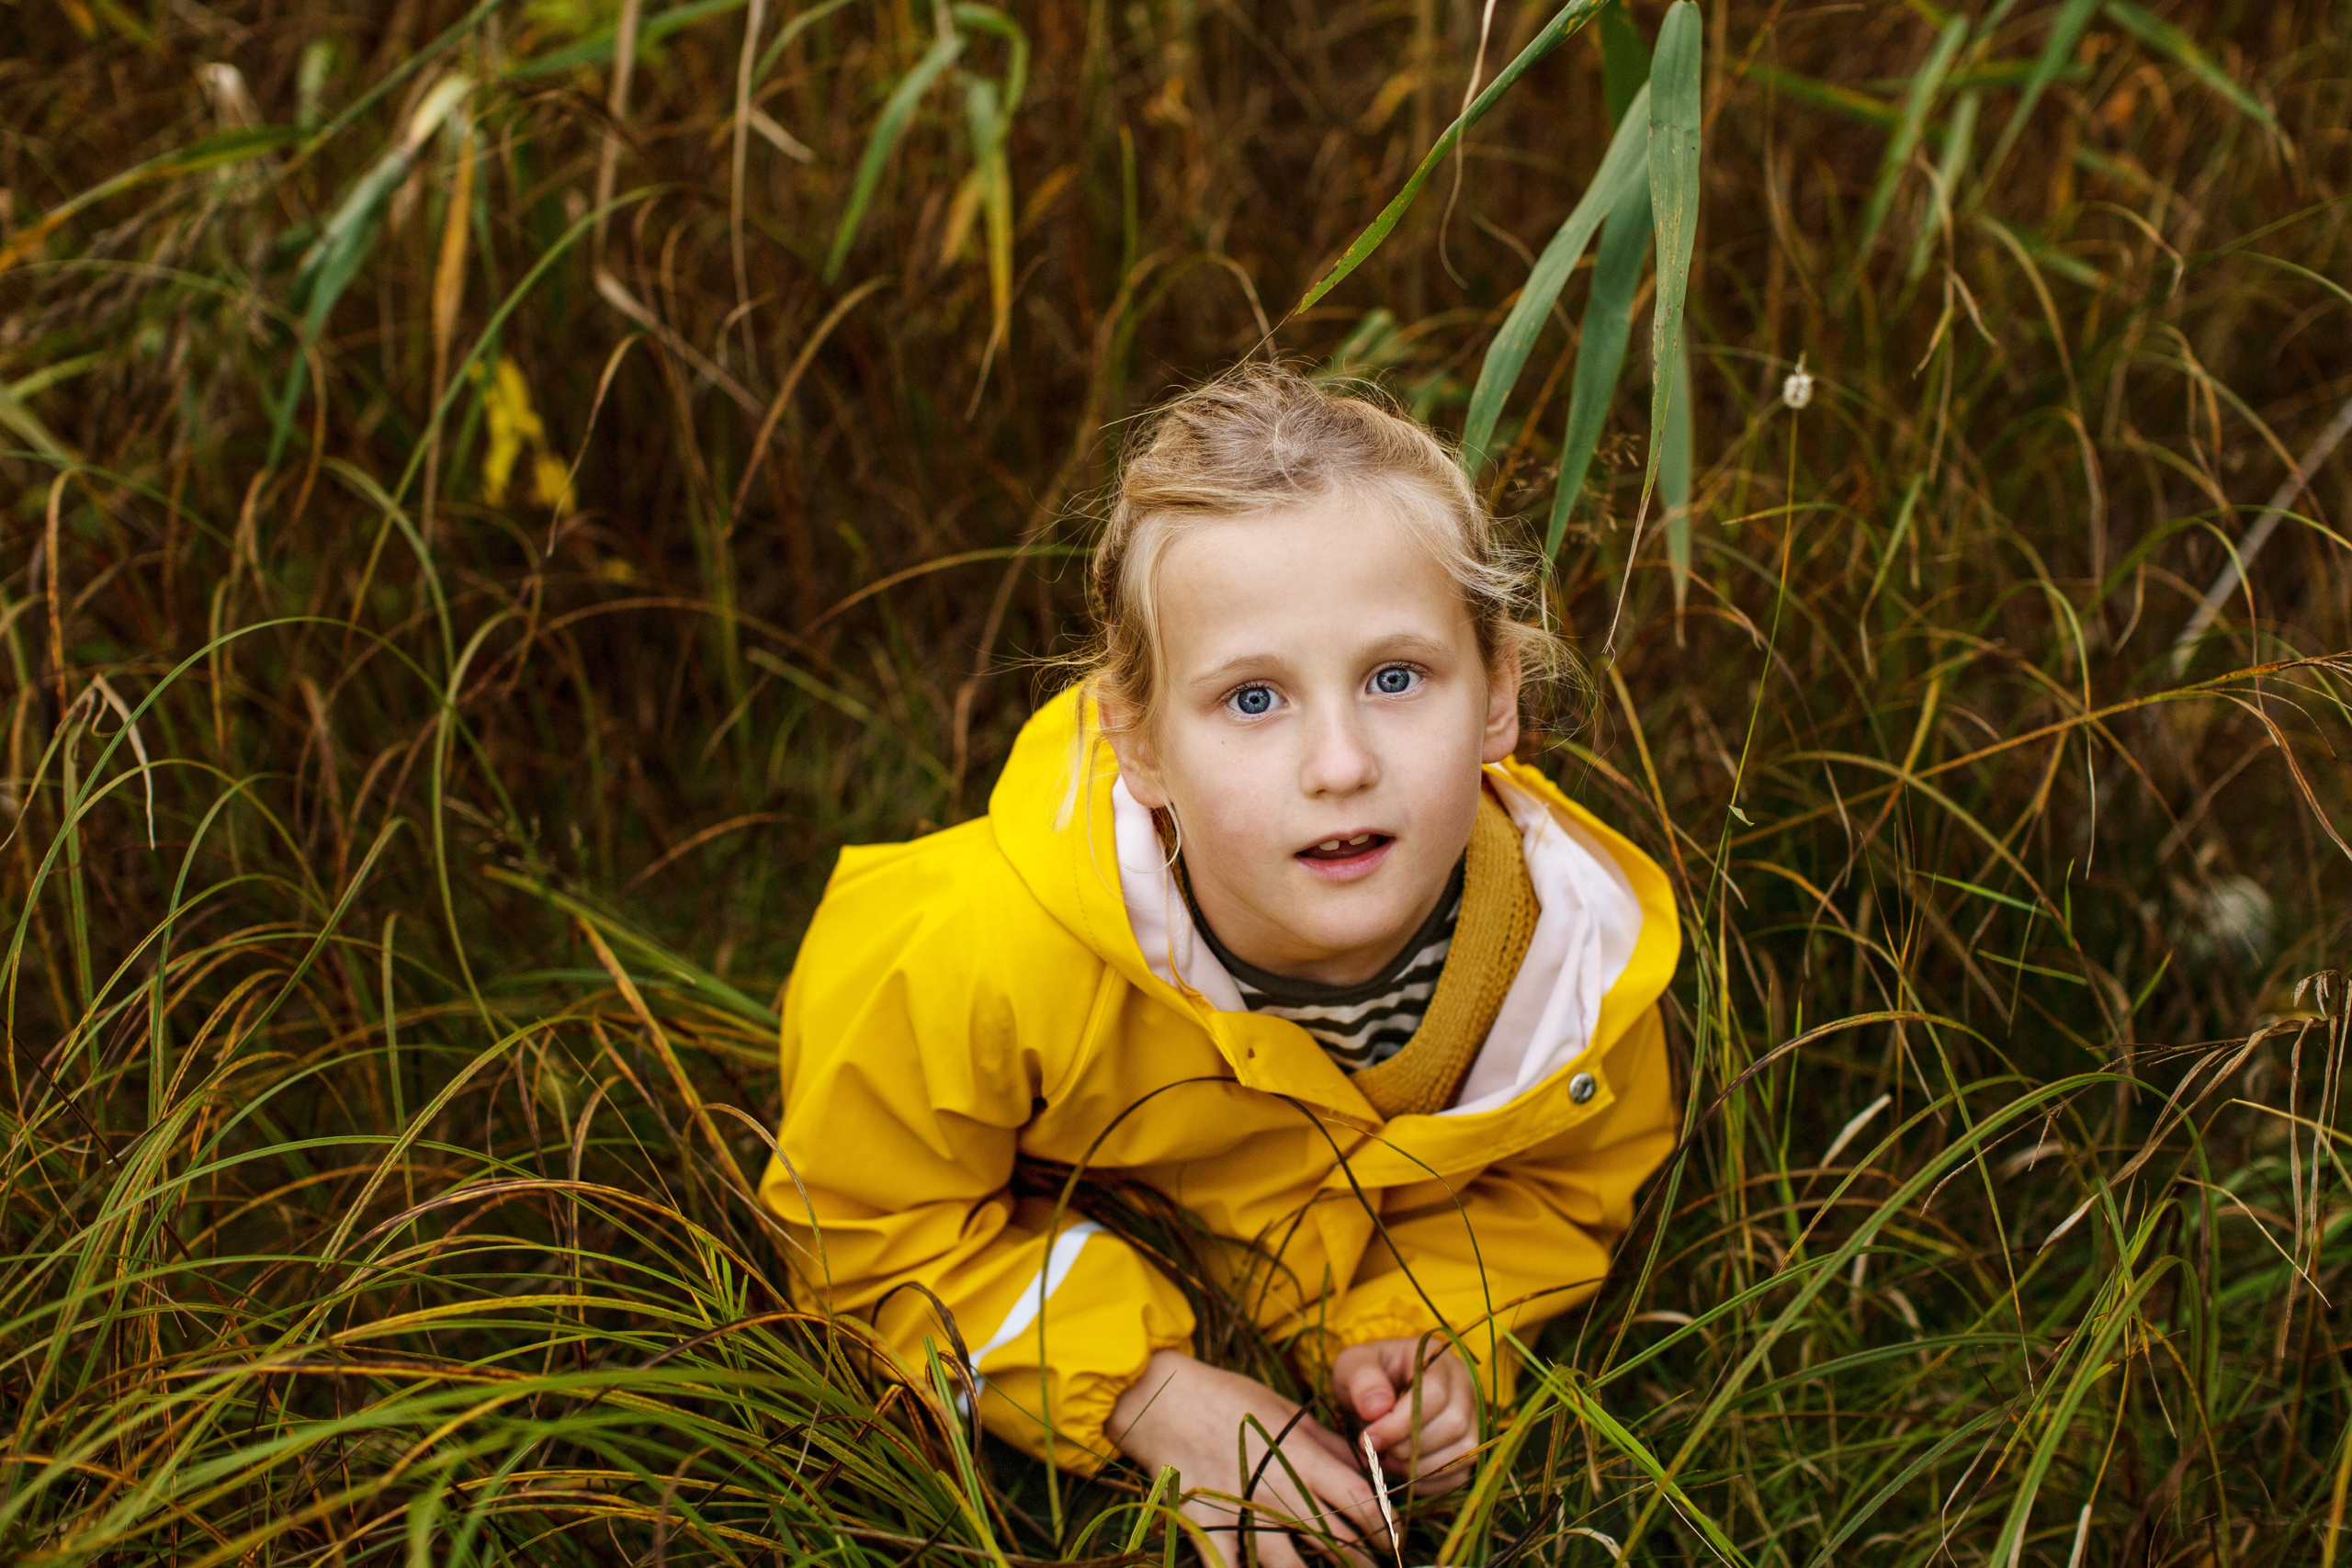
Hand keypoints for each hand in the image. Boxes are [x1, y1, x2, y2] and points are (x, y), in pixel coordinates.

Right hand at [1109, 1349, 1384, 1567]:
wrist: (1163, 1400)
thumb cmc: (1228, 1397)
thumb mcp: (1284, 1410)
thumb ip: (1326, 1442)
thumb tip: (1364, 1466)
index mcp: (1298, 1456)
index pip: (1357, 1499)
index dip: (1382, 1525)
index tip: (1394, 1538)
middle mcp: (1274, 1489)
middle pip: (1332, 1539)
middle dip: (1360, 1560)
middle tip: (1375, 1567)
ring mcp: (1239, 1511)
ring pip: (1287, 1565)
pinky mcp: (1206, 1527)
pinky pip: (1231, 1567)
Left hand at [1330, 1337, 1477, 1494]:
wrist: (1376, 1393)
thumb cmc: (1366, 1375)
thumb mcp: (1352, 1365)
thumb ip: (1362, 1380)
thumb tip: (1378, 1408)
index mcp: (1437, 1358)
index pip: (1435, 1393)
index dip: (1401, 1422)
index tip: (1368, 1437)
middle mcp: (1465, 1385)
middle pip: (1454, 1424)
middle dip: (1410, 1446)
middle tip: (1377, 1449)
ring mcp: (1473, 1417)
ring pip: (1462, 1451)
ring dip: (1419, 1466)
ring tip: (1387, 1458)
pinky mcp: (1470, 1446)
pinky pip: (1461, 1473)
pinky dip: (1429, 1482)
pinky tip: (1402, 1471)